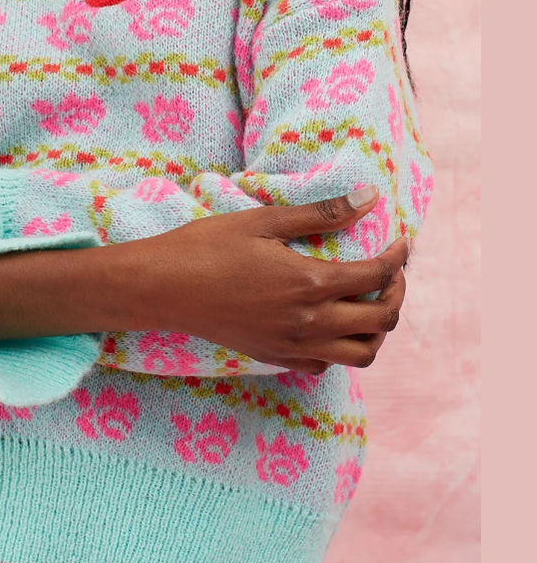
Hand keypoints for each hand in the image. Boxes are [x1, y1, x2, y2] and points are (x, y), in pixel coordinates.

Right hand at [125, 190, 408, 373]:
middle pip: (381, 322)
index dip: (398, 258)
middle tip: (391, 272)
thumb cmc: (207, 246)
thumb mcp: (264, 221)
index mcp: (309, 284)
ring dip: (376, 328)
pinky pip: (325, 365)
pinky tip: (328, 321)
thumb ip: (321, 213)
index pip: (376, 276)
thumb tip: (369, 197)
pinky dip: (340, 347)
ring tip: (367, 300)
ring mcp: (291, 347)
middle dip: (396, 294)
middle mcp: (308, 323)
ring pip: (361, 354)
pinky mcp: (274, 358)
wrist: (161, 288)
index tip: (400, 241)